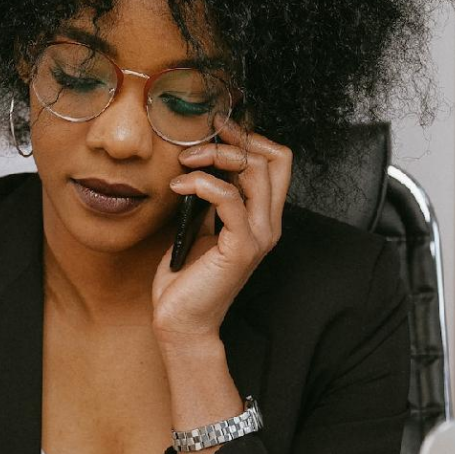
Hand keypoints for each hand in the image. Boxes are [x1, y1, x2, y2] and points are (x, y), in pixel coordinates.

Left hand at [151, 116, 291, 344]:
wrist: (181, 322)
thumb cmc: (186, 279)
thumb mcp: (200, 228)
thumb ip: (211, 200)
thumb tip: (201, 165)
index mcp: (262, 217)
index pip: (277, 160)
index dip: (250, 138)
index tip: (215, 131)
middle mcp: (268, 224)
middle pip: (274, 158)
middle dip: (234, 139)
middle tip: (198, 141)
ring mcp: (258, 236)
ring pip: (255, 171)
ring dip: (215, 157)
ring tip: (184, 161)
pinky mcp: (241, 248)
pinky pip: (229, 198)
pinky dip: (201, 183)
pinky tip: (178, 186)